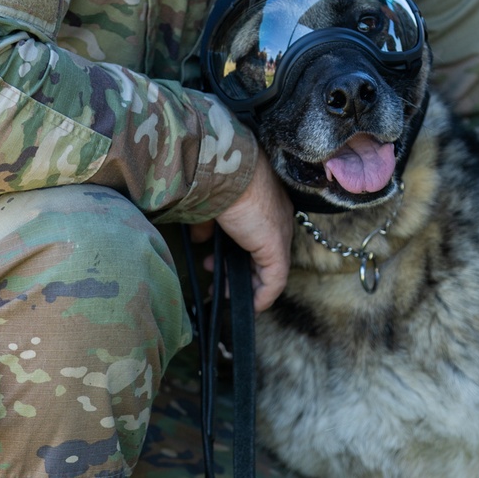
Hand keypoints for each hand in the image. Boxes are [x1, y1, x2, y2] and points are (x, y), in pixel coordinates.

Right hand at [190, 153, 293, 311]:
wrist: (226, 172)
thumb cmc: (217, 181)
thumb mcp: (211, 205)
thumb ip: (208, 225)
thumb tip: (198, 240)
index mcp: (264, 204)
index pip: (257, 236)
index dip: (237, 254)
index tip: (215, 262)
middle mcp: (278, 219)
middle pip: (263, 255)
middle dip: (238, 272)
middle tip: (218, 283)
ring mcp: (279, 235)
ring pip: (268, 270)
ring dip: (245, 284)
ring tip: (221, 291)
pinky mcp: (276, 249)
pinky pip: (274, 281)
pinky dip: (262, 296)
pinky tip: (249, 306)